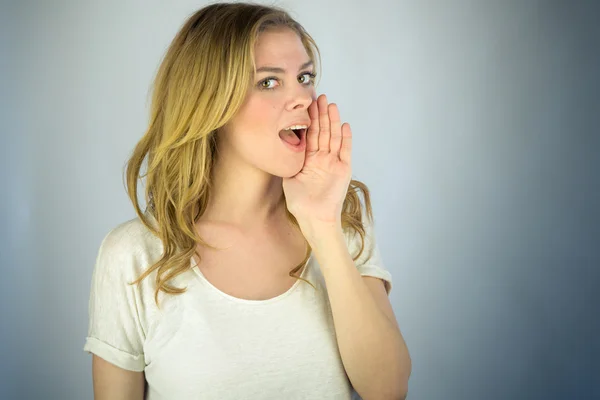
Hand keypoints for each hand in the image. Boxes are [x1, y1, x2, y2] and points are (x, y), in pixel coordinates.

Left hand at [282, 94, 352, 227]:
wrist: (313, 217)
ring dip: (333, 121)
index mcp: (309, 158)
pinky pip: (345, 151)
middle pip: (323, 131)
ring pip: (334, 137)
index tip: (308, 104)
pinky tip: (345, 126)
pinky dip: (346, 139)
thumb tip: (275, 146)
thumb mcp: (288, 177)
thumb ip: (286, 161)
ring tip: (332, 105)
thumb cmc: (299, 202)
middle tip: (320, 96)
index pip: (310, 134)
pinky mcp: (343, 169)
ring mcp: (333, 162)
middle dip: (321, 114)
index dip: (309, 119)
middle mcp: (322, 158)